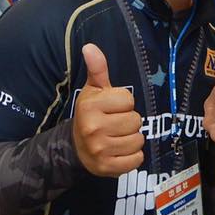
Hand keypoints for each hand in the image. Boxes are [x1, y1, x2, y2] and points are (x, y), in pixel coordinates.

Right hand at [73, 44, 144, 176]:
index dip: (124, 103)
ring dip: (132, 139)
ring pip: (138, 140)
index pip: (128, 100)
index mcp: (90, 106)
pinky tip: (120, 151)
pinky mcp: (107, 168)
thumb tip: (90, 46)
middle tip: (116, 123)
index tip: (113, 107)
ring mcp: (100, 150)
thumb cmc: (90, 113)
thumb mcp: (93, 90)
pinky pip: (136, 159)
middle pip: (135, 121)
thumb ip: (97, 68)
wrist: (76, 147)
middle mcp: (93, 128)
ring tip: (118, 137)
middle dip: (129, 121)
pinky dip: (133, 156)